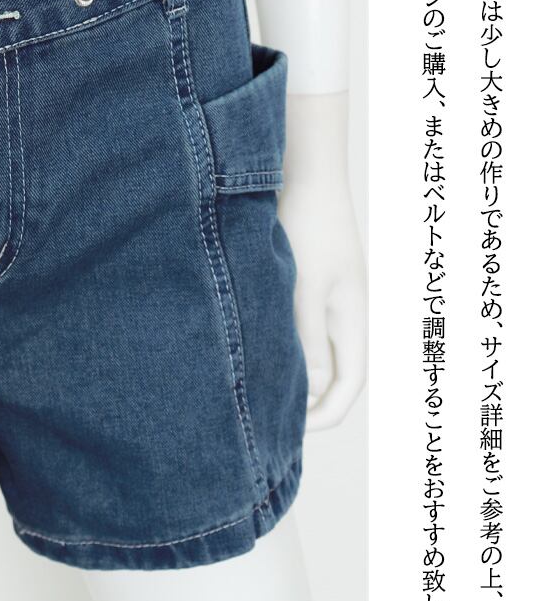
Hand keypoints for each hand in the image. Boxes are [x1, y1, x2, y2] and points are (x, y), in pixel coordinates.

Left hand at [279, 94, 366, 430]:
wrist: (301, 167)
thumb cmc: (306, 223)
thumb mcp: (304, 286)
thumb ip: (307, 338)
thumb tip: (310, 391)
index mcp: (352, 316)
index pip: (349, 384)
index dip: (324, 416)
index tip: (290, 433)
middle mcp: (343, 310)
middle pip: (333, 372)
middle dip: (306, 402)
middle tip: (265, 421)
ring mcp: (325, 293)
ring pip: (312, 348)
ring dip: (290, 371)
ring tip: (251, 389)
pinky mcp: (304, 279)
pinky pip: (296, 324)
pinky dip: (280, 343)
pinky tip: (248, 346)